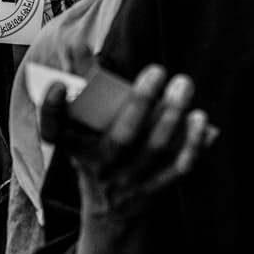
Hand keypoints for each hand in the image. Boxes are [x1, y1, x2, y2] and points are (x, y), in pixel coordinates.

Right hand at [40, 64, 216, 222]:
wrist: (110, 211)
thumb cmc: (95, 149)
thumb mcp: (80, 124)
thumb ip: (82, 81)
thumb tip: (78, 42)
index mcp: (73, 146)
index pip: (54, 131)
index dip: (52, 110)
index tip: (58, 85)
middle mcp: (99, 166)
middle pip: (121, 136)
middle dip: (140, 102)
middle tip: (157, 69)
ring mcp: (128, 182)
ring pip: (154, 150)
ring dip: (172, 116)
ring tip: (183, 84)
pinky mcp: (154, 191)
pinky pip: (178, 169)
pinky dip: (193, 144)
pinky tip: (202, 119)